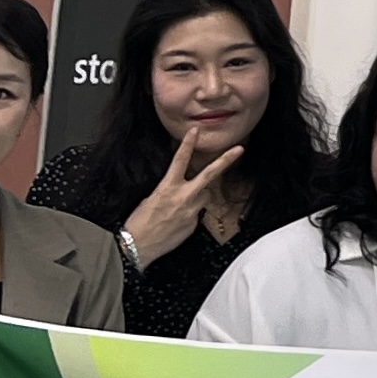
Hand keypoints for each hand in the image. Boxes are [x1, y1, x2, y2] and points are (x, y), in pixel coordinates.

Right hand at [122, 129, 247, 267]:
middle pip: (209, 174)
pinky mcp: (194, 224)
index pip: (180, 160)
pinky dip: (189, 214)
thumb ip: (171, 190)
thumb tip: (182, 190)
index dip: (188, 144)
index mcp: (168, 187)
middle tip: (239, 149)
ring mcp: (191, 211)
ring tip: (178, 206)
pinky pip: (196, 213)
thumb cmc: (139, 222)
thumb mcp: (151, 198)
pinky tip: (175, 222)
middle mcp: (183, 197)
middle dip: (225, 161)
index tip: (195, 131)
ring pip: (204, 196)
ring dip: (197, 195)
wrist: (137, 246)